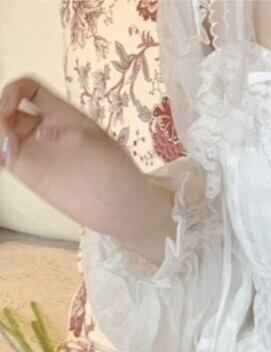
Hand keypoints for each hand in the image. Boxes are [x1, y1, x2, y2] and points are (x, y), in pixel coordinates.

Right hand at [0, 75, 165, 240]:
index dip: (13, 91)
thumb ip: (69, 134)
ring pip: (2, 132)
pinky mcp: (31, 174)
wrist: (123, 208)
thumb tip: (41, 131)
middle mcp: (44, 128)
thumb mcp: (99, 146)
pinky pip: (4, 157)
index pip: (27, 89)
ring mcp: (36, 151)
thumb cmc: (118, 173)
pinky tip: (1, 159)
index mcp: (62, 113)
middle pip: (7, 108)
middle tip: (4, 136)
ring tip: (4, 151)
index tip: (10, 109)